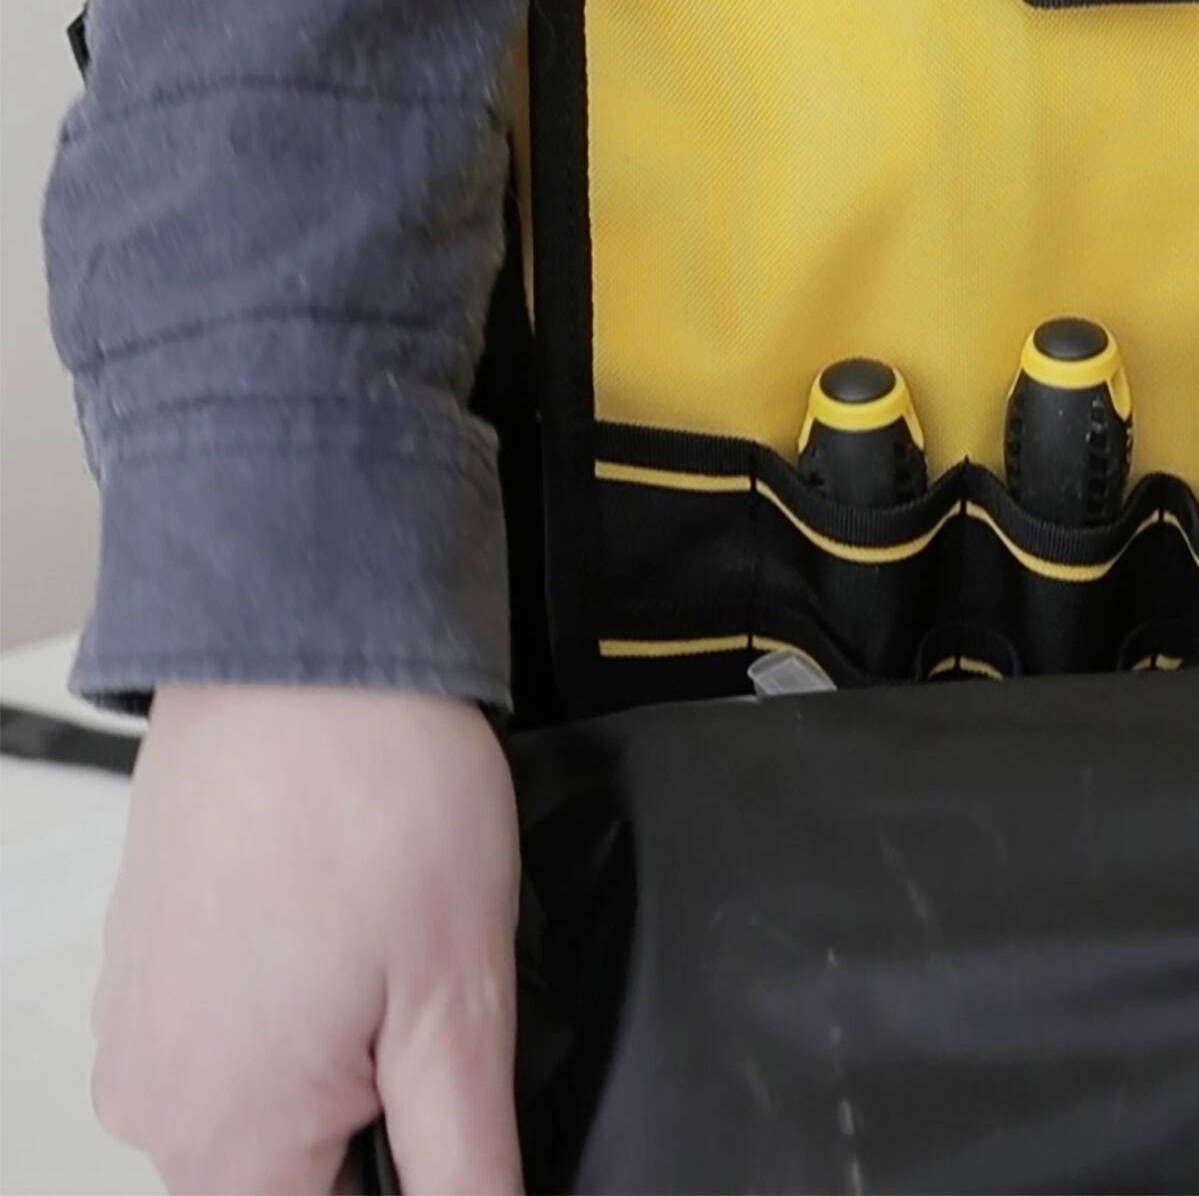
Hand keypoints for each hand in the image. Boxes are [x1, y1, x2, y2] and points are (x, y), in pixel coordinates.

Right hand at [92, 685, 521, 1194]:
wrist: (306, 648)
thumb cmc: (378, 792)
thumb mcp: (462, 1002)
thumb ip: (467, 1158)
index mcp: (223, 1136)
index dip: (416, 1170)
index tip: (444, 1096)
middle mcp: (154, 1097)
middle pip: (293, 1169)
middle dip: (380, 1106)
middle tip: (427, 990)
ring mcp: (139, 1021)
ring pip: (266, 1093)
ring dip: (342, 1044)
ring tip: (389, 935)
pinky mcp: (148, 956)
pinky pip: (232, 1021)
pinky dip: (299, 988)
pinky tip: (347, 908)